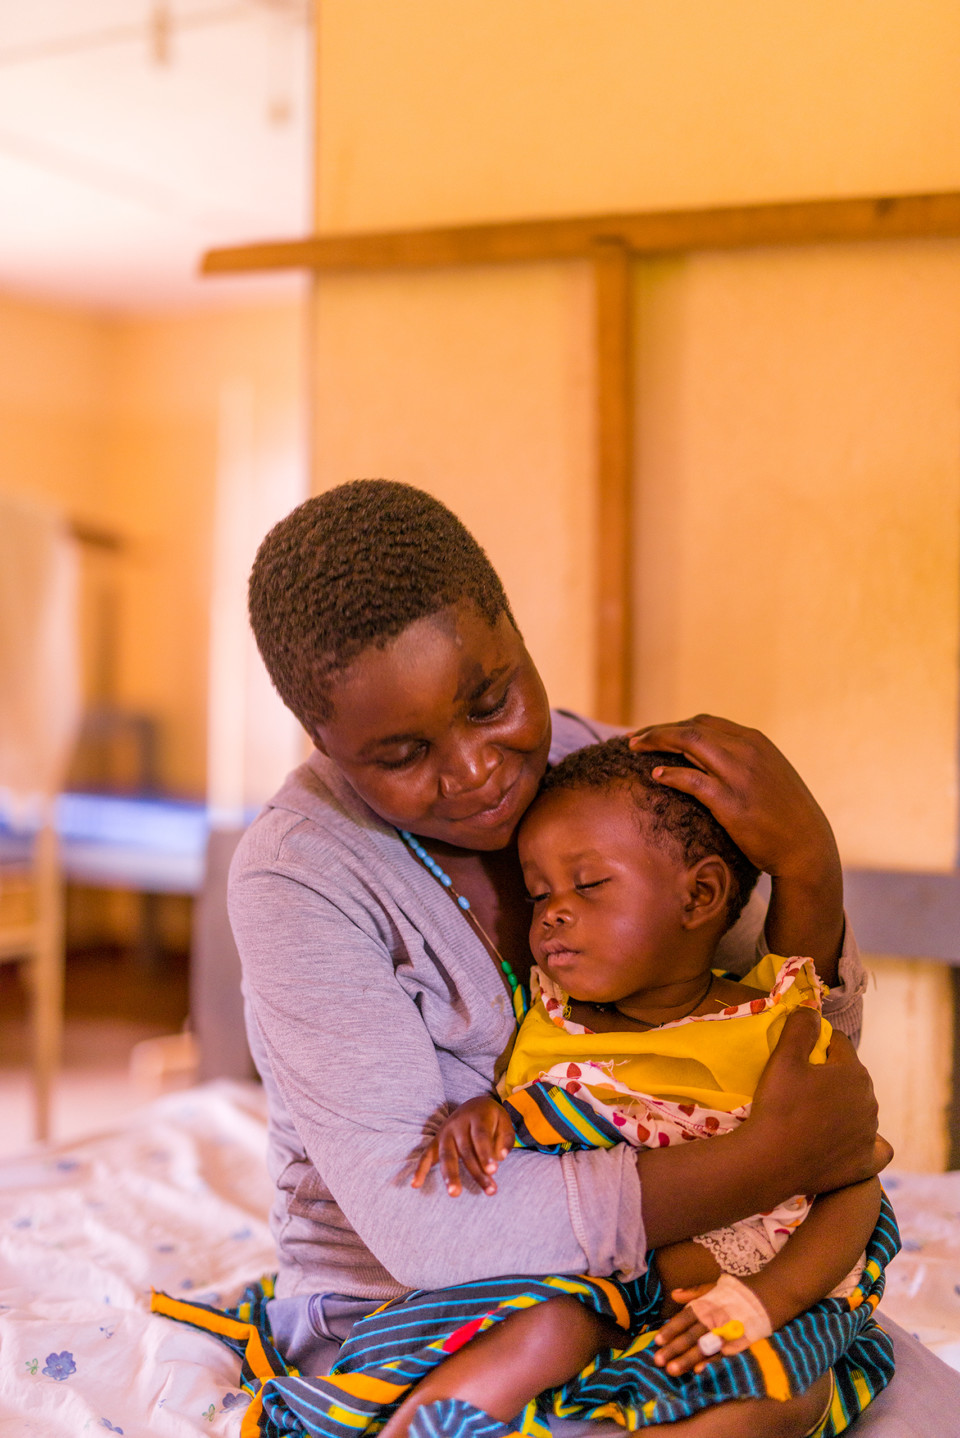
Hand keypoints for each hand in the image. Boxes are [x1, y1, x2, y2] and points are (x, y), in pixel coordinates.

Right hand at [411, 1096, 514, 1196]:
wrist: (474, 1104)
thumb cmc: (492, 1118)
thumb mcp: (504, 1121)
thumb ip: (505, 1139)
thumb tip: (501, 1157)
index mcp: (476, 1117)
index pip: (480, 1136)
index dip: (486, 1153)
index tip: (493, 1171)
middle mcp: (458, 1124)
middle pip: (466, 1150)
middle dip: (476, 1171)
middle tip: (489, 1189)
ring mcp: (445, 1133)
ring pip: (447, 1155)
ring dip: (450, 1175)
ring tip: (454, 1193)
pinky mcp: (436, 1141)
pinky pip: (426, 1156)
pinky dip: (420, 1170)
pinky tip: (415, 1185)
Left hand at [629, 715, 842, 970]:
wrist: (806, 847)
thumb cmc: (785, 816)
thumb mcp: (768, 776)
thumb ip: (742, 762)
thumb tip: (710, 760)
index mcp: (755, 741)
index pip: (705, 722)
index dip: (675, 725)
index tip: (653, 733)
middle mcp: (747, 750)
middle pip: (691, 728)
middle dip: (658, 730)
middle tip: (633, 738)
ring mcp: (739, 773)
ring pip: (688, 743)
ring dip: (657, 742)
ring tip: (634, 748)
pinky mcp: (730, 800)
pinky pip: (691, 779)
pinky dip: (670, 774)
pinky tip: (655, 776)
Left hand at [654, 1285, 743, 1374]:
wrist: (766, 1297)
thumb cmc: (736, 1293)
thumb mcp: (714, 1287)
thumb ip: (694, 1293)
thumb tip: (674, 1295)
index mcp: (706, 1305)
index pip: (684, 1318)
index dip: (671, 1330)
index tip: (657, 1341)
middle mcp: (714, 1320)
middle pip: (691, 1336)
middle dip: (674, 1349)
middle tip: (658, 1361)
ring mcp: (726, 1333)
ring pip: (703, 1348)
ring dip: (687, 1359)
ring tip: (672, 1370)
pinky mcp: (738, 1344)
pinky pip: (722, 1355)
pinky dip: (710, 1363)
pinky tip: (698, 1370)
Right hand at [749, 1009, 885, 1197]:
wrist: (771, 1161)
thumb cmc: (778, 1105)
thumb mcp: (783, 1057)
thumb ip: (801, 1027)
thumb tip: (812, 1010)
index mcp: (854, 1072)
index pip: (839, 1044)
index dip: (817, 1045)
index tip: (798, 1057)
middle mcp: (870, 1101)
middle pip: (851, 1077)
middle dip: (832, 1076)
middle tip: (800, 1087)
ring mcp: (870, 1134)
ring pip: (859, 1109)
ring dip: (842, 1107)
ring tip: (812, 1116)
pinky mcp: (866, 1162)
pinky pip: (876, 1147)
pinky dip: (866, 1142)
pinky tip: (850, 1142)